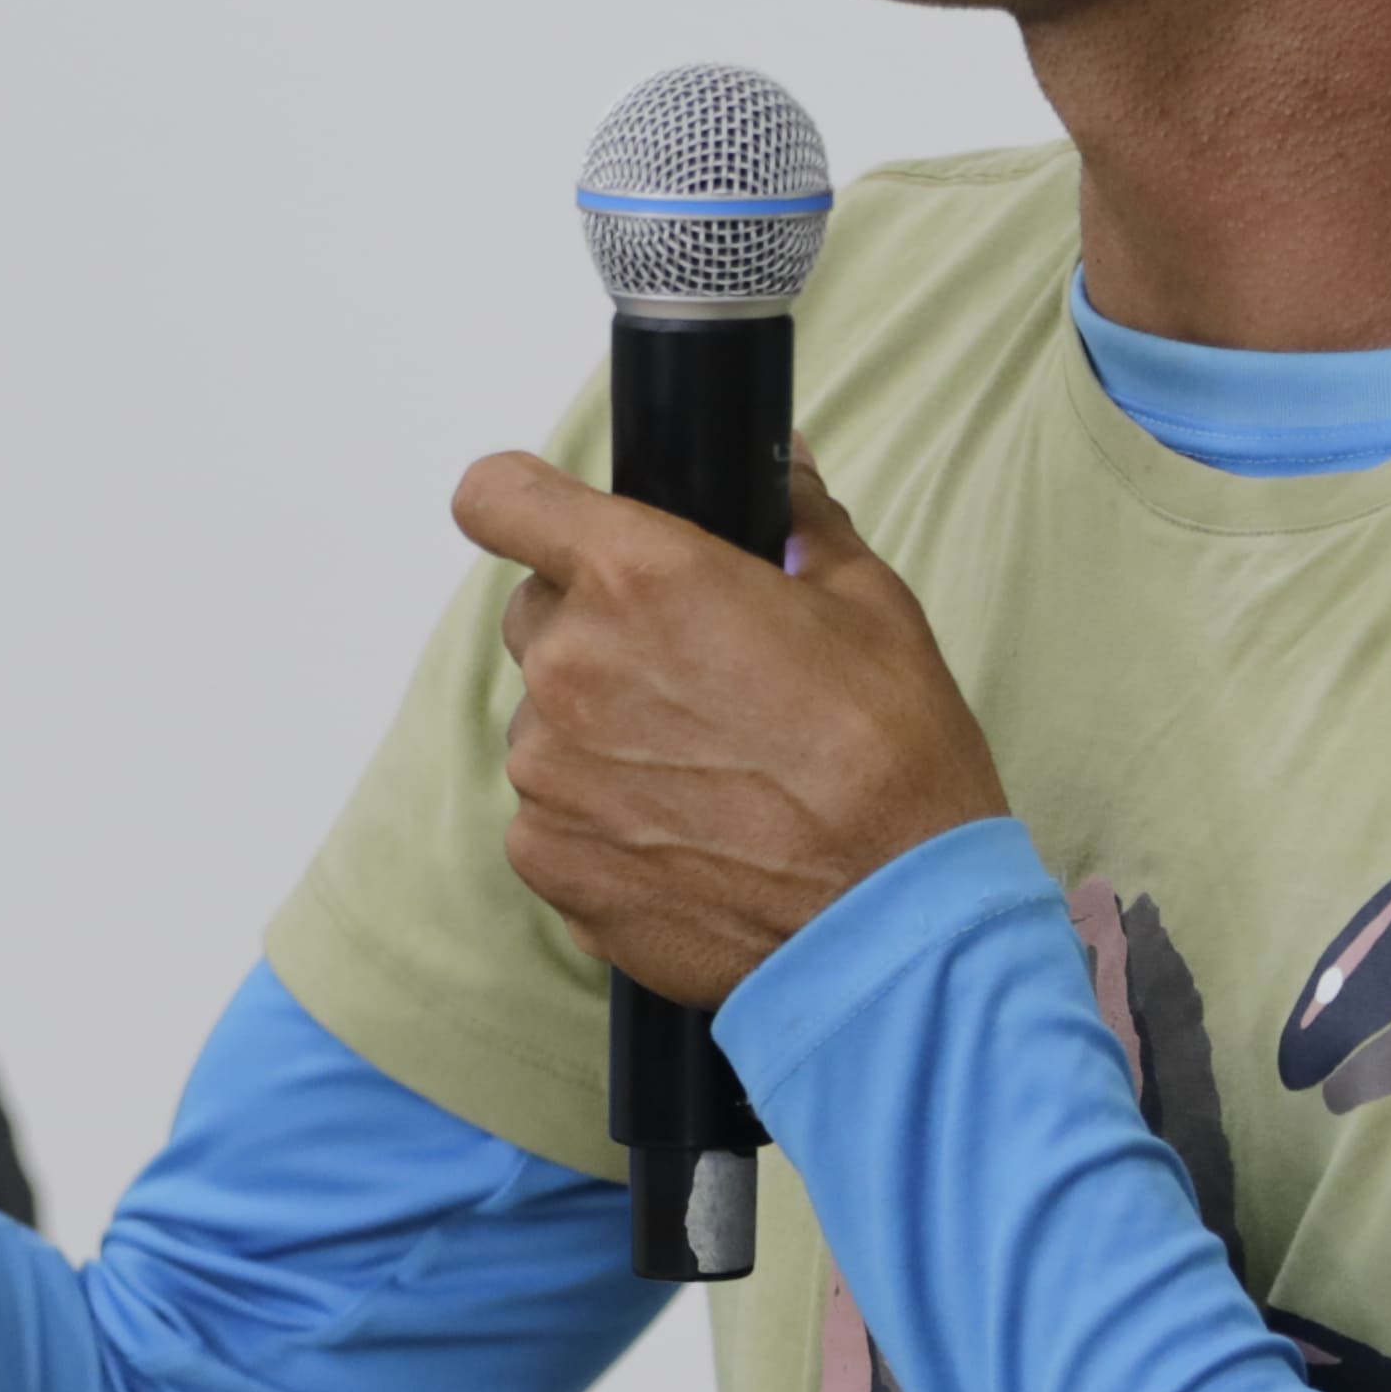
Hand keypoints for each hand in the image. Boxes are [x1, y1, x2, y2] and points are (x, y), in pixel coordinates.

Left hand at [457, 441, 1008, 1007]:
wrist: (889, 924)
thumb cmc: (890, 761)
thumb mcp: (867, 606)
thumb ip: (800, 522)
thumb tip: (783, 467)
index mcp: (638, 578)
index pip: (500, 497)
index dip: (521, 504)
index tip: (547, 525)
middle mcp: (571, 667)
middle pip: (537, 616)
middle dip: (597, 632)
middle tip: (691, 679)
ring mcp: (548, 771)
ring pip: (547, 723)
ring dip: (601, 735)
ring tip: (706, 776)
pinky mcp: (547, 860)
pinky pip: (551, 815)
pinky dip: (600, 820)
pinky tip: (686, 837)